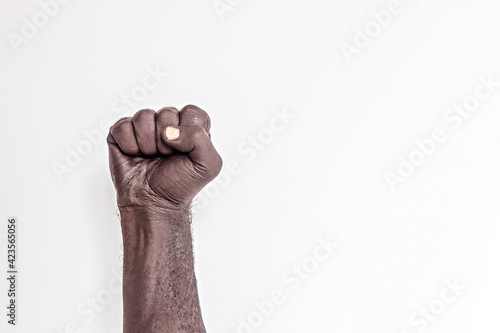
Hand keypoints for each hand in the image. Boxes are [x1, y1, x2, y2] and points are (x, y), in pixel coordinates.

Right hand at [107, 105, 222, 207]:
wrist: (154, 203)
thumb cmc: (181, 184)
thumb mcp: (208, 165)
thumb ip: (200, 138)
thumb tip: (169, 131)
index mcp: (191, 126)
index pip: (191, 111)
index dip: (188, 132)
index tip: (186, 151)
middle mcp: (168, 123)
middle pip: (166, 113)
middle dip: (166, 141)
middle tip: (166, 157)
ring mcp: (144, 127)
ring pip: (143, 116)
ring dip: (147, 143)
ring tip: (151, 157)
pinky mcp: (122, 133)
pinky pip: (122, 126)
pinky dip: (129, 145)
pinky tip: (135, 156)